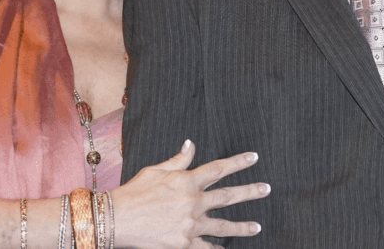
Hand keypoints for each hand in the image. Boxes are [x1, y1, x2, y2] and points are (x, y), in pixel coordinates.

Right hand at [111, 140, 269, 248]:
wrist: (117, 219)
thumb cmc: (134, 192)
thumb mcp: (155, 171)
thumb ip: (178, 161)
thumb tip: (191, 145)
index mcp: (187, 181)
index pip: (218, 169)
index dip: (238, 162)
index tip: (254, 157)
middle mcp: (193, 202)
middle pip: (228, 196)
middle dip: (250, 192)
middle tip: (266, 189)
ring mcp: (190, 224)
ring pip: (223, 225)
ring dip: (242, 227)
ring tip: (257, 227)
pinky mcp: (184, 243)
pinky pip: (206, 248)